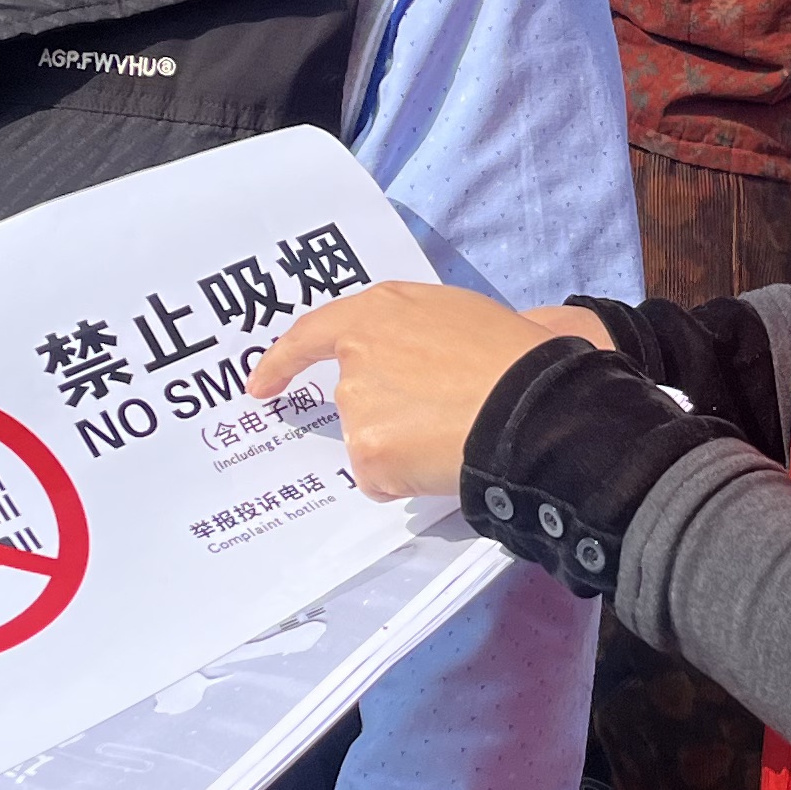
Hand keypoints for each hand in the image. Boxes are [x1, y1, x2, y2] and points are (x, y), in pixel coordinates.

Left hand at [247, 287, 606, 501]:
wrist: (532, 403)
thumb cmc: (514, 354)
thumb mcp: (461, 315)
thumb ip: (417, 332)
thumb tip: (423, 358)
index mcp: (378, 311)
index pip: (311, 333)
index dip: (282, 361)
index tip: (258, 385)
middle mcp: (356, 354)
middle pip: (353, 394)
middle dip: (386, 411)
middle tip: (442, 415)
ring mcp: (358, 405)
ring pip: (370, 439)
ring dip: (401, 444)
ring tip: (456, 432)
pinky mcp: (368, 453)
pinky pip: (381, 477)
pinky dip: (406, 478)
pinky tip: (444, 461)